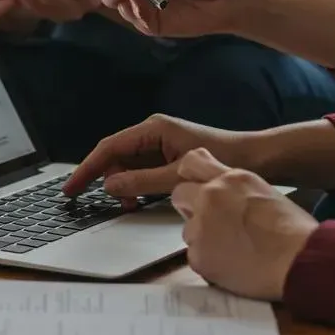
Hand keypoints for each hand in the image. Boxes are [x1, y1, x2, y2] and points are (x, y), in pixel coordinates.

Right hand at [64, 114, 256, 200]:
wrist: (262, 159)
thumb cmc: (227, 160)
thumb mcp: (179, 176)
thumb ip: (142, 182)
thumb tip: (110, 186)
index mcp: (153, 129)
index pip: (108, 148)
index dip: (87, 169)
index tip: (71, 188)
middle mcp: (153, 133)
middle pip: (116, 158)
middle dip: (110, 181)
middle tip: (117, 204)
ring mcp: (161, 145)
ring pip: (128, 167)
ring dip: (126, 186)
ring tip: (133, 204)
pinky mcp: (168, 157)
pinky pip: (143, 171)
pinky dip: (139, 187)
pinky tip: (144, 200)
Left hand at [171, 149, 317, 300]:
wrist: (301, 262)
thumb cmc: (295, 231)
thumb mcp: (264, 192)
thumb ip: (235, 187)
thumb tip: (220, 187)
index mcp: (230, 178)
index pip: (191, 162)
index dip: (192, 177)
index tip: (197, 187)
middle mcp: (210, 196)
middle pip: (179, 194)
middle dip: (191, 208)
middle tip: (214, 224)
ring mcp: (201, 225)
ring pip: (188, 229)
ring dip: (202, 237)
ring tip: (231, 250)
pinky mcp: (198, 255)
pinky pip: (194, 255)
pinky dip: (208, 261)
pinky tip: (231, 266)